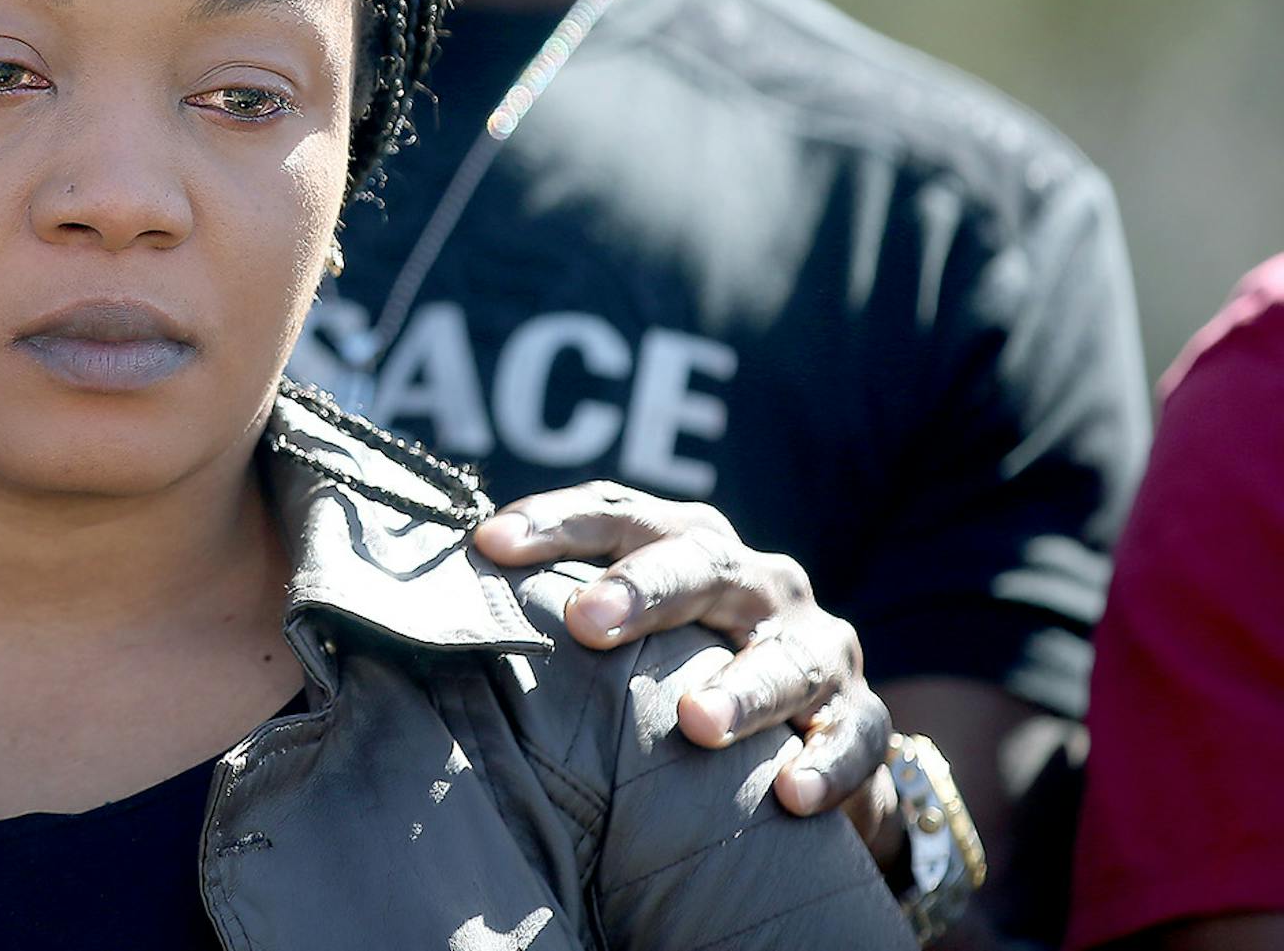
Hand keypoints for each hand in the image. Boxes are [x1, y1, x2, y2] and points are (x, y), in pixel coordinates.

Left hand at [474, 481, 898, 855]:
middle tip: (588, 620)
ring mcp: (815, 646)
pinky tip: (792, 793)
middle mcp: (755, 581)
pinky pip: (855, 739)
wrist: (808, 734)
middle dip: (645, 588)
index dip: (555, 523)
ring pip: (785, 656)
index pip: (619, 512)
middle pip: (701, 565)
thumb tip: (445, 592)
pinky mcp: (860, 717)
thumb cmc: (682, 666)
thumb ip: (563, 611)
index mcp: (690, 545)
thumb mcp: (633, 632)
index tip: (488, 545)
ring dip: (741, 689)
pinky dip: (830, 764)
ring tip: (695, 723)